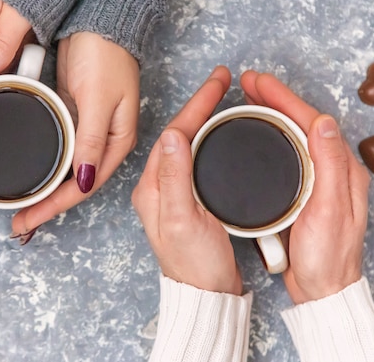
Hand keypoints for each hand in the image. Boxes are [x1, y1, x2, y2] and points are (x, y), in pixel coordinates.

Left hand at [11, 32, 139, 239]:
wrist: (100, 20)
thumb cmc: (106, 55)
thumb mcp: (99, 99)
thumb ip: (91, 141)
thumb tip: (82, 182)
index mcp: (116, 141)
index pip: (83, 187)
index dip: (55, 207)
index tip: (28, 221)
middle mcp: (104, 141)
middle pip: (74, 185)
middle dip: (47, 206)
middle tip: (18, 223)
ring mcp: (89, 130)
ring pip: (65, 170)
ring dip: (45, 189)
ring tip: (20, 206)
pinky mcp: (75, 116)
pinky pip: (60, 150)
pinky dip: (45, 164)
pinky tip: (31, 173)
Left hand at [132, 67, 242, 294]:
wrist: (206, 294)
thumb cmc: (194, 265)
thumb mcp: (184, 221)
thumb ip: (176, 179)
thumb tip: (175, 136)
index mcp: (152, 187)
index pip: (173, 133)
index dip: (196, 104)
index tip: (217, 81)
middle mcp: (157, 186)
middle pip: (178, 133)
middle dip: (199, 103)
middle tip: (222, 79)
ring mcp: (172, 192)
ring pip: (186, 143)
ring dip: (202, 117)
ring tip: (220, 97)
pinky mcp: (187, 200)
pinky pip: (195, 158)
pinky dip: (207, 138)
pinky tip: (217, 133)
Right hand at [240, 71, 370, 303]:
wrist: (323, 288)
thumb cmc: (327, 256)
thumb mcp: (330, 211)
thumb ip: (328, 166)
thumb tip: (324, 122)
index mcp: (342, 169)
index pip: (312, 120)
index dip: (284, 97)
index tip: (259, 82)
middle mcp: (333, 168)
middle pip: (303, 121)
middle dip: (276, 97)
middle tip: (249, 82)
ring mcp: (319, 178)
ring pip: (295, 133)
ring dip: (274, 111)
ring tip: (251, 99)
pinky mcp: (306, 188)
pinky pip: (290, 150)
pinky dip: (274, 133)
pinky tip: (260, 132)